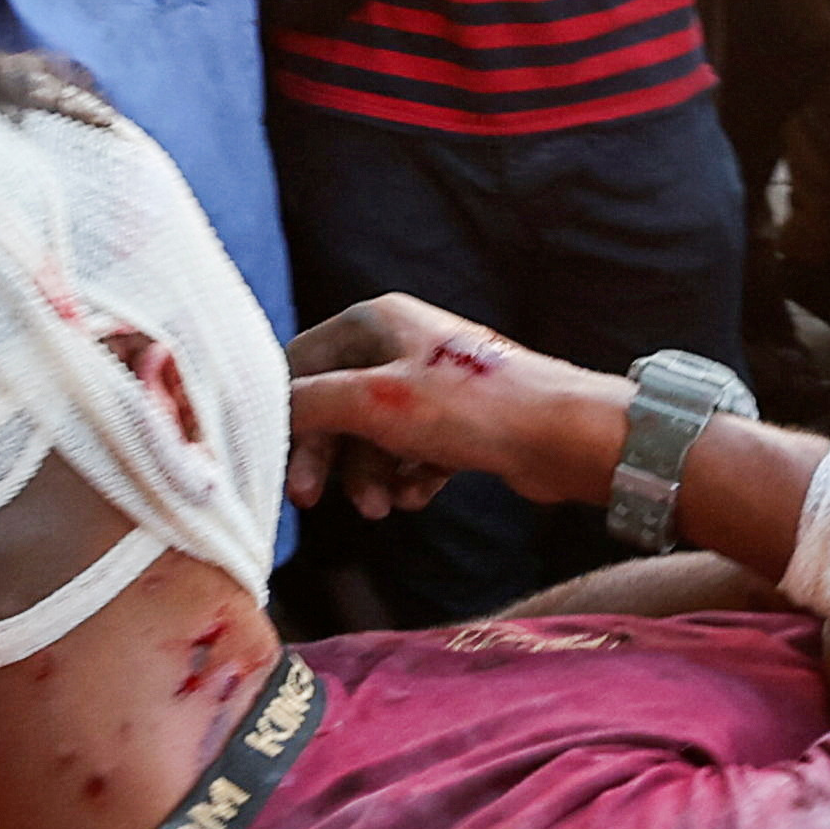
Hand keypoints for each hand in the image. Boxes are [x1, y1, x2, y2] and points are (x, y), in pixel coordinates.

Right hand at [280, 296, 620, 517]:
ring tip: (384, 506)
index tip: (274, 458)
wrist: (563, 435)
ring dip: (370, 476)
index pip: (300, 363)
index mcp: (374, 322)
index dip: (284, 412)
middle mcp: (399, 346)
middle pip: (335, 406)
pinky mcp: (456, 422)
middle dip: (328, 456)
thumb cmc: (473, 406)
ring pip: (373, 437)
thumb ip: (310, 403)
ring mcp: (429, 385)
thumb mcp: (374, 402)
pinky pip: (410, 454)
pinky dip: (408, 477)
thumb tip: (266, 411)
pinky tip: (420, 494)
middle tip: (312, 500)